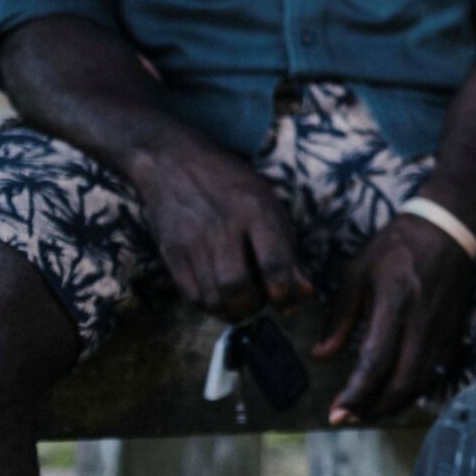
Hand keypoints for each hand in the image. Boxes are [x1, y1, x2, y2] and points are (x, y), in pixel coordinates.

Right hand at [128, 137, 311, 321]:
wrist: (175, 163)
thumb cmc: (232, 184)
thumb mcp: (268, 203)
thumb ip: (288, 249)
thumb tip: (304, 293)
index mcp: (255, 209)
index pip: (273, 261)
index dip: (283, 292)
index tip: (287, 303)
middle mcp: (223, 225)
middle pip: (237, 286)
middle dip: (254, 306)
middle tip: (262, 303)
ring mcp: (192, 240)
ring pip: (212, 296)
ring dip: (232, 312)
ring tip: (243, 305)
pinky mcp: (170, 251)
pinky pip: (190, 294)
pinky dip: (210, 306)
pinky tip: (220, 298)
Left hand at [316, 212, 475, 423]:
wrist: (450, 226)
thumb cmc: (398, 245)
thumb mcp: (358, 271)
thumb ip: (340, 316)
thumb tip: (320, 356)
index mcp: (395, 303)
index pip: (375, 361)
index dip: (355, 393)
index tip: (335, 412)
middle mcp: (422, 321)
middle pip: (401, 382)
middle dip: (373, 409)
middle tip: (349, 417)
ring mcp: (442, 329)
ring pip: (421, 382)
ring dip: (393, 404)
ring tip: (367, 410)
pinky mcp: (453, 331)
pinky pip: (434, 372)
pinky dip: (412, 390)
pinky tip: (393, 391)